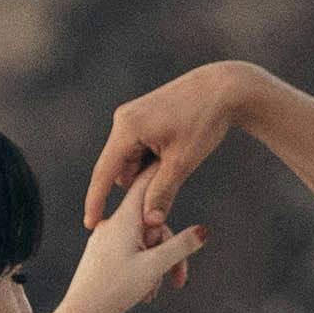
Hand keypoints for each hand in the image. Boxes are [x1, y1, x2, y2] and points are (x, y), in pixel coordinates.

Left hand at [56, 186, 206, 312]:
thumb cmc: (115, 288)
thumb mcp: (155, 266)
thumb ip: (181, 246)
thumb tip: (203, 231)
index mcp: (125, 220)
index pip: (146, 184)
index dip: (161, 173)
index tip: (171, 157)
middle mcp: (113, 225)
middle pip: (152, 226)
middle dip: (169, 251)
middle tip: (179, 279)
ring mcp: (106, 240)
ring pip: (143, 244)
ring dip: (156, 267)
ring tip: (155, 291)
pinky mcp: (101, 256)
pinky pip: (130, 255)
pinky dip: (142, 270)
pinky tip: (143, 293)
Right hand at [83, 61, 252, 238]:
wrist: (224, 87)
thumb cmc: (204, 122)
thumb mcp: (183, 162)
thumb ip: (162, 193)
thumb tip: (149, 224)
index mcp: (127, 128)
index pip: (104, 173)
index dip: (96, 201)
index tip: (89, 225)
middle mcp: (123, 119)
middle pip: (121, 169)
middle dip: (141, 182)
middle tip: (172, 177)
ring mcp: (131, 116)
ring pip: (131, 161)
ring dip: (149, 170)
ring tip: (178, 157)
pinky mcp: (141, 116)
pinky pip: (139, 148)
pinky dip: (153, 158)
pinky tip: (176, 149)